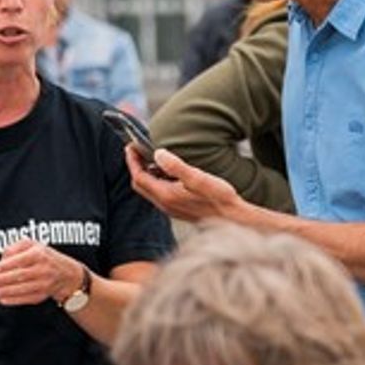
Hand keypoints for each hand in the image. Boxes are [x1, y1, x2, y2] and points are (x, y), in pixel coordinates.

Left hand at [0, 238, 89, 308]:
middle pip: (21, 275)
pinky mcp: (43, 294)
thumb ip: (15, 247)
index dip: (6, 265)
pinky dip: (14, 300)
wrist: (66, 273)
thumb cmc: (45, 257)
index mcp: (39, 254)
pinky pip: (27, 298)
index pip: (21, 259)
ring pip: (23, 288)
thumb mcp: (32, 245)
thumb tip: (2, 257)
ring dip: (7, 291)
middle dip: (4, 280)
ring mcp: (44, 283)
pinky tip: (3, 299)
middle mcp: (43, 269)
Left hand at [127, 144, 246, 224]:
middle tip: (136, 151)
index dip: (132, 160)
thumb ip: (176, 166)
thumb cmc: (219, 199)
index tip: (131, 146)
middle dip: (135, 166)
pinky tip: (168, 173)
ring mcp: (171, 208)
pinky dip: (156, 181)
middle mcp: (165, 204)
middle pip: (140, 184)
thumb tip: (158, 154)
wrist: (233, 219)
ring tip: (151, 158)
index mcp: (166, 195)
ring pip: (149, 190)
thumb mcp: (198, 178)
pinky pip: (159, 194)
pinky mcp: (179, 209)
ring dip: (146, 174)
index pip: (139, 177)